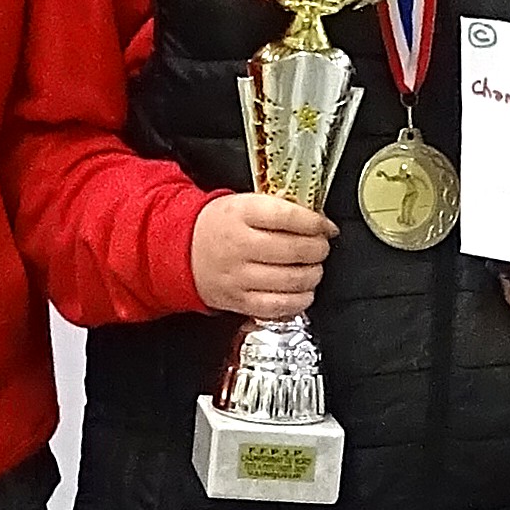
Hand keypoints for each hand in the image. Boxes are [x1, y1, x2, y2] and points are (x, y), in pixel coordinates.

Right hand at [193, 193, 336, 319]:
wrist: (182, 250)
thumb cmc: (218, 226)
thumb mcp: (243, 203)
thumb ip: (278, 208)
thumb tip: (318, 221)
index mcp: (241, 214)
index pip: (288, 217)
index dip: (316, 223)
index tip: (327, 227)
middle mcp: (239, 245)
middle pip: (294, 250)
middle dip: (319, 250)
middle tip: (321, 248)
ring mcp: (238, 276)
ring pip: (291, 280)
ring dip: (313, 275)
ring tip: (314, 269)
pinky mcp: (239, 301)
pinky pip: (278, 306)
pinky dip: (299, 301)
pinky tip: (303, 292)